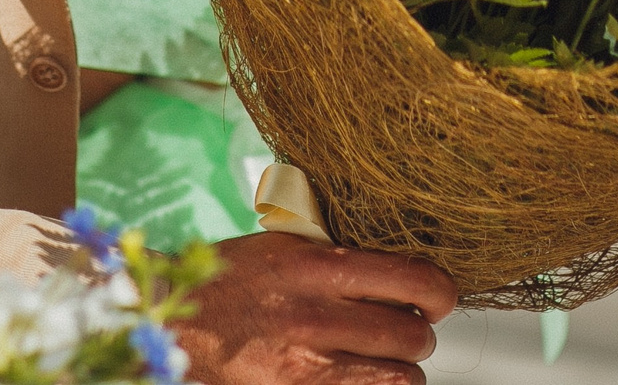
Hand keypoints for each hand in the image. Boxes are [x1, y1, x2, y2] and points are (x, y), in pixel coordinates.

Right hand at [171, 231, 457, 384]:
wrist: (178, 323)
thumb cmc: (235, 280)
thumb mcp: (285, 245)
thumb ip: (340, 254)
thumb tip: (403, 268)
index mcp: (316, 264)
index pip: (414, 279)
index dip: (440, 291)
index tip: (437, 296)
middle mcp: (315, 315)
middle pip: (412, 335)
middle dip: (418, 335)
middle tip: (405, 330)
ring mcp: (306, 365)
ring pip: (399, 378)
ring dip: (400, 370)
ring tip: (382, 359)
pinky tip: (359, 378)